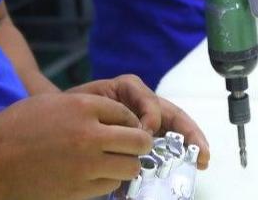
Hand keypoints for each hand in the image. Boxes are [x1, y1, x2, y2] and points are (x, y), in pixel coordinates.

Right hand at [0, 90, 151, 199]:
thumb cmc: (16, 128)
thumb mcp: (53, 103)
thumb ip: (87, 107)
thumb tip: (117, 117)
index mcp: (83, 108)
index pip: (127, 114)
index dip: (129, 121)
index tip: (125, 127)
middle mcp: (89, 136)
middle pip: (138, 141)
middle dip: (138, 143)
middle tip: (130, 146)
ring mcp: (86, 166)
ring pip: (129, 167)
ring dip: (124, 164)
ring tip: (111, 161)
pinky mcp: (78, 190)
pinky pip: (109, 186)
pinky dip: (107, 180)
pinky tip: (93, 174)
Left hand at [69, 75, 209, 169]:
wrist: (56, 119)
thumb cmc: (71, 108)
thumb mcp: (86, 103)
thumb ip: (109, 112)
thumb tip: (135, 132)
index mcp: (127, 90)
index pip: (149, 100)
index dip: (151, 116)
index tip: (144, 133)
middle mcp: (141, 104)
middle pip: (172, 115)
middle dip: (190, 132)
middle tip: (201, 153)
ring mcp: (146, 120)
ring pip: (173, 130)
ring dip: (188, 144)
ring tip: (199, 160)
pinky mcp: (143, 137)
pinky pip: (164, 143)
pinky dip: (174, 155)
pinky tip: (182, 168)